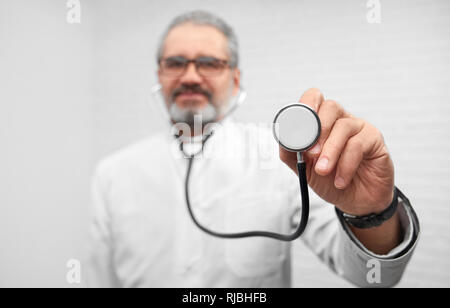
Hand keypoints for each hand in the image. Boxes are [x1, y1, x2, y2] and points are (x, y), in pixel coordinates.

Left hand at [279, 88, 394, 215]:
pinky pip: (358, 145)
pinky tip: (340, 180)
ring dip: (330, 151)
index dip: (306, 104)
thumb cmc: (330, 180)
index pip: (314, 98)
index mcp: (322, 122)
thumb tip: (282, 138)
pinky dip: (346, 165)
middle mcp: (341, 120)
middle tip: (311, 154)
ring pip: (343, 127)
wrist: (355, 202)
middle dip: (317, 131)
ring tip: (324, 171)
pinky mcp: (374, 139)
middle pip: (330, 107)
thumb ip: (291, 152)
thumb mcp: (304, 168)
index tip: (297, 123)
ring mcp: (359, 128)